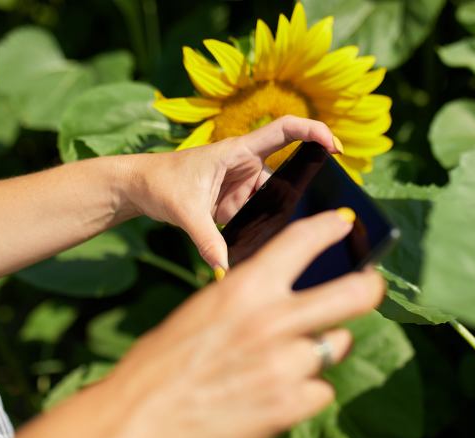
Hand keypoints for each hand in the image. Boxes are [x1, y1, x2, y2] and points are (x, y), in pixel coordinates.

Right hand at [103, 209, 384, 437]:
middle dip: (370, 287)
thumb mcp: (204, 310)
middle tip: (370, 288)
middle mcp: (274, 320)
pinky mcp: (291, 405)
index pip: (304, 240)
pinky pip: (321, 389)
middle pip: (356, 294)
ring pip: (337, 345)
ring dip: (322, 348)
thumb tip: (288, 290)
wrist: (142, 421)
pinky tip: (275, 394)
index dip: (332, 228)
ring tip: (287, 359)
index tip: (346, 224)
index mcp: (245, 288)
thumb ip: (250, 297)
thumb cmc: (165, 361)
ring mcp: (287, 365)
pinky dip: (305, 391)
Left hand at [124, 115, 341, 269]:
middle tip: (319, 214)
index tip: (335, 146)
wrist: (138, 188)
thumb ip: (207, 240)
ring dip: (277, 219)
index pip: (284, 130)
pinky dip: (262, 230)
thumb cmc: (160, 182)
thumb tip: (225, 268)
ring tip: (280, 238)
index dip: (313, 131)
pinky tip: (263, 245)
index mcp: (238, 151)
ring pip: (274, 202)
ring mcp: (243, 186)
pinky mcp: (236, 204)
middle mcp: (246, 166)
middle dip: (300, 194)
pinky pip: (259, 216)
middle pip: (286, 176)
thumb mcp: (185, 211)